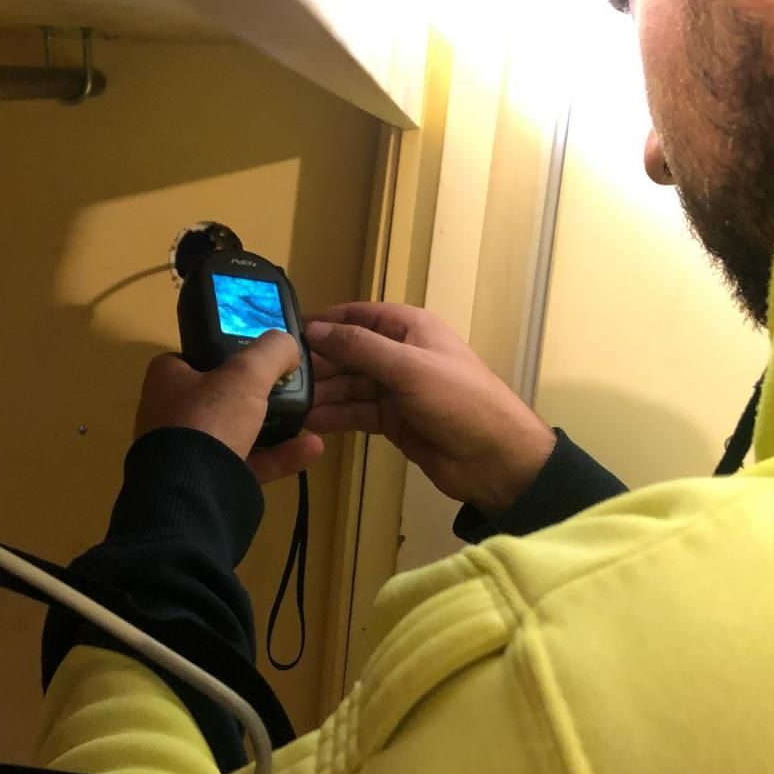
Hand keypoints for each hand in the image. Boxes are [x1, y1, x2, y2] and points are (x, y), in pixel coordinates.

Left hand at [135, 331, 324, 483]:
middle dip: (254, 394)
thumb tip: (288, 346)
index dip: (224, 354)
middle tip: (288, 387)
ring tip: (307, 417)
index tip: (256, 357)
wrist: (194, 494)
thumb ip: (271, 352)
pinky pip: (249, 463)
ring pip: (237, 432)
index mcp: (167, 380)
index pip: (194, 357)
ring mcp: (189, 452)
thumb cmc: (209, 419)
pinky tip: (312, 448)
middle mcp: (172, 414)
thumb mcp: (246, 373)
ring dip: (274, 426)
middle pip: (220, 396)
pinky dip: (279, 455)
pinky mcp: (208, 482)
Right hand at [304, 303, 554, 514]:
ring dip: (322, 393)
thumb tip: (313, 330)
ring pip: (349, 385)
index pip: (358, 315)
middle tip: (279, 376)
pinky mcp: (393, 420)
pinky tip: (307, 423)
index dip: (325, 321)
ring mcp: (396, 389)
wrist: (495, 458)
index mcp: (409, 329)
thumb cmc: (458, 400)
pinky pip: (356, 412)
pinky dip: (334, 416)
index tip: (286, 331)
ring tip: (286, 403)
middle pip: (348, 352)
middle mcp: (400, 354)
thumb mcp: (408, 367)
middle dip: (318, 362)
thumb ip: (359, 348)